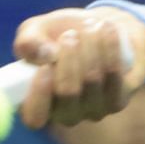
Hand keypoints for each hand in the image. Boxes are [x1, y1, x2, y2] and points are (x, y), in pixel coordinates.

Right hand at [11, 7, 144, 128]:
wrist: (96, 32)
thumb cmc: (56, 35)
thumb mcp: (35, 31)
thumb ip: (28, 42)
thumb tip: (43, 55)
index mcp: (37, 104)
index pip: (34, 117)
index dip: (39, 95)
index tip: (44, 67)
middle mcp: (64, 114)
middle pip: (68, 92)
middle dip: (69, 57)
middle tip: (69, 34)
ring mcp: (92, 111)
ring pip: (92, 79)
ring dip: (90, 46)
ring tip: (89, 25)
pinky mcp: (116, 102)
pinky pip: (114, 74)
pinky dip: (110, 47)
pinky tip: (105, 29)